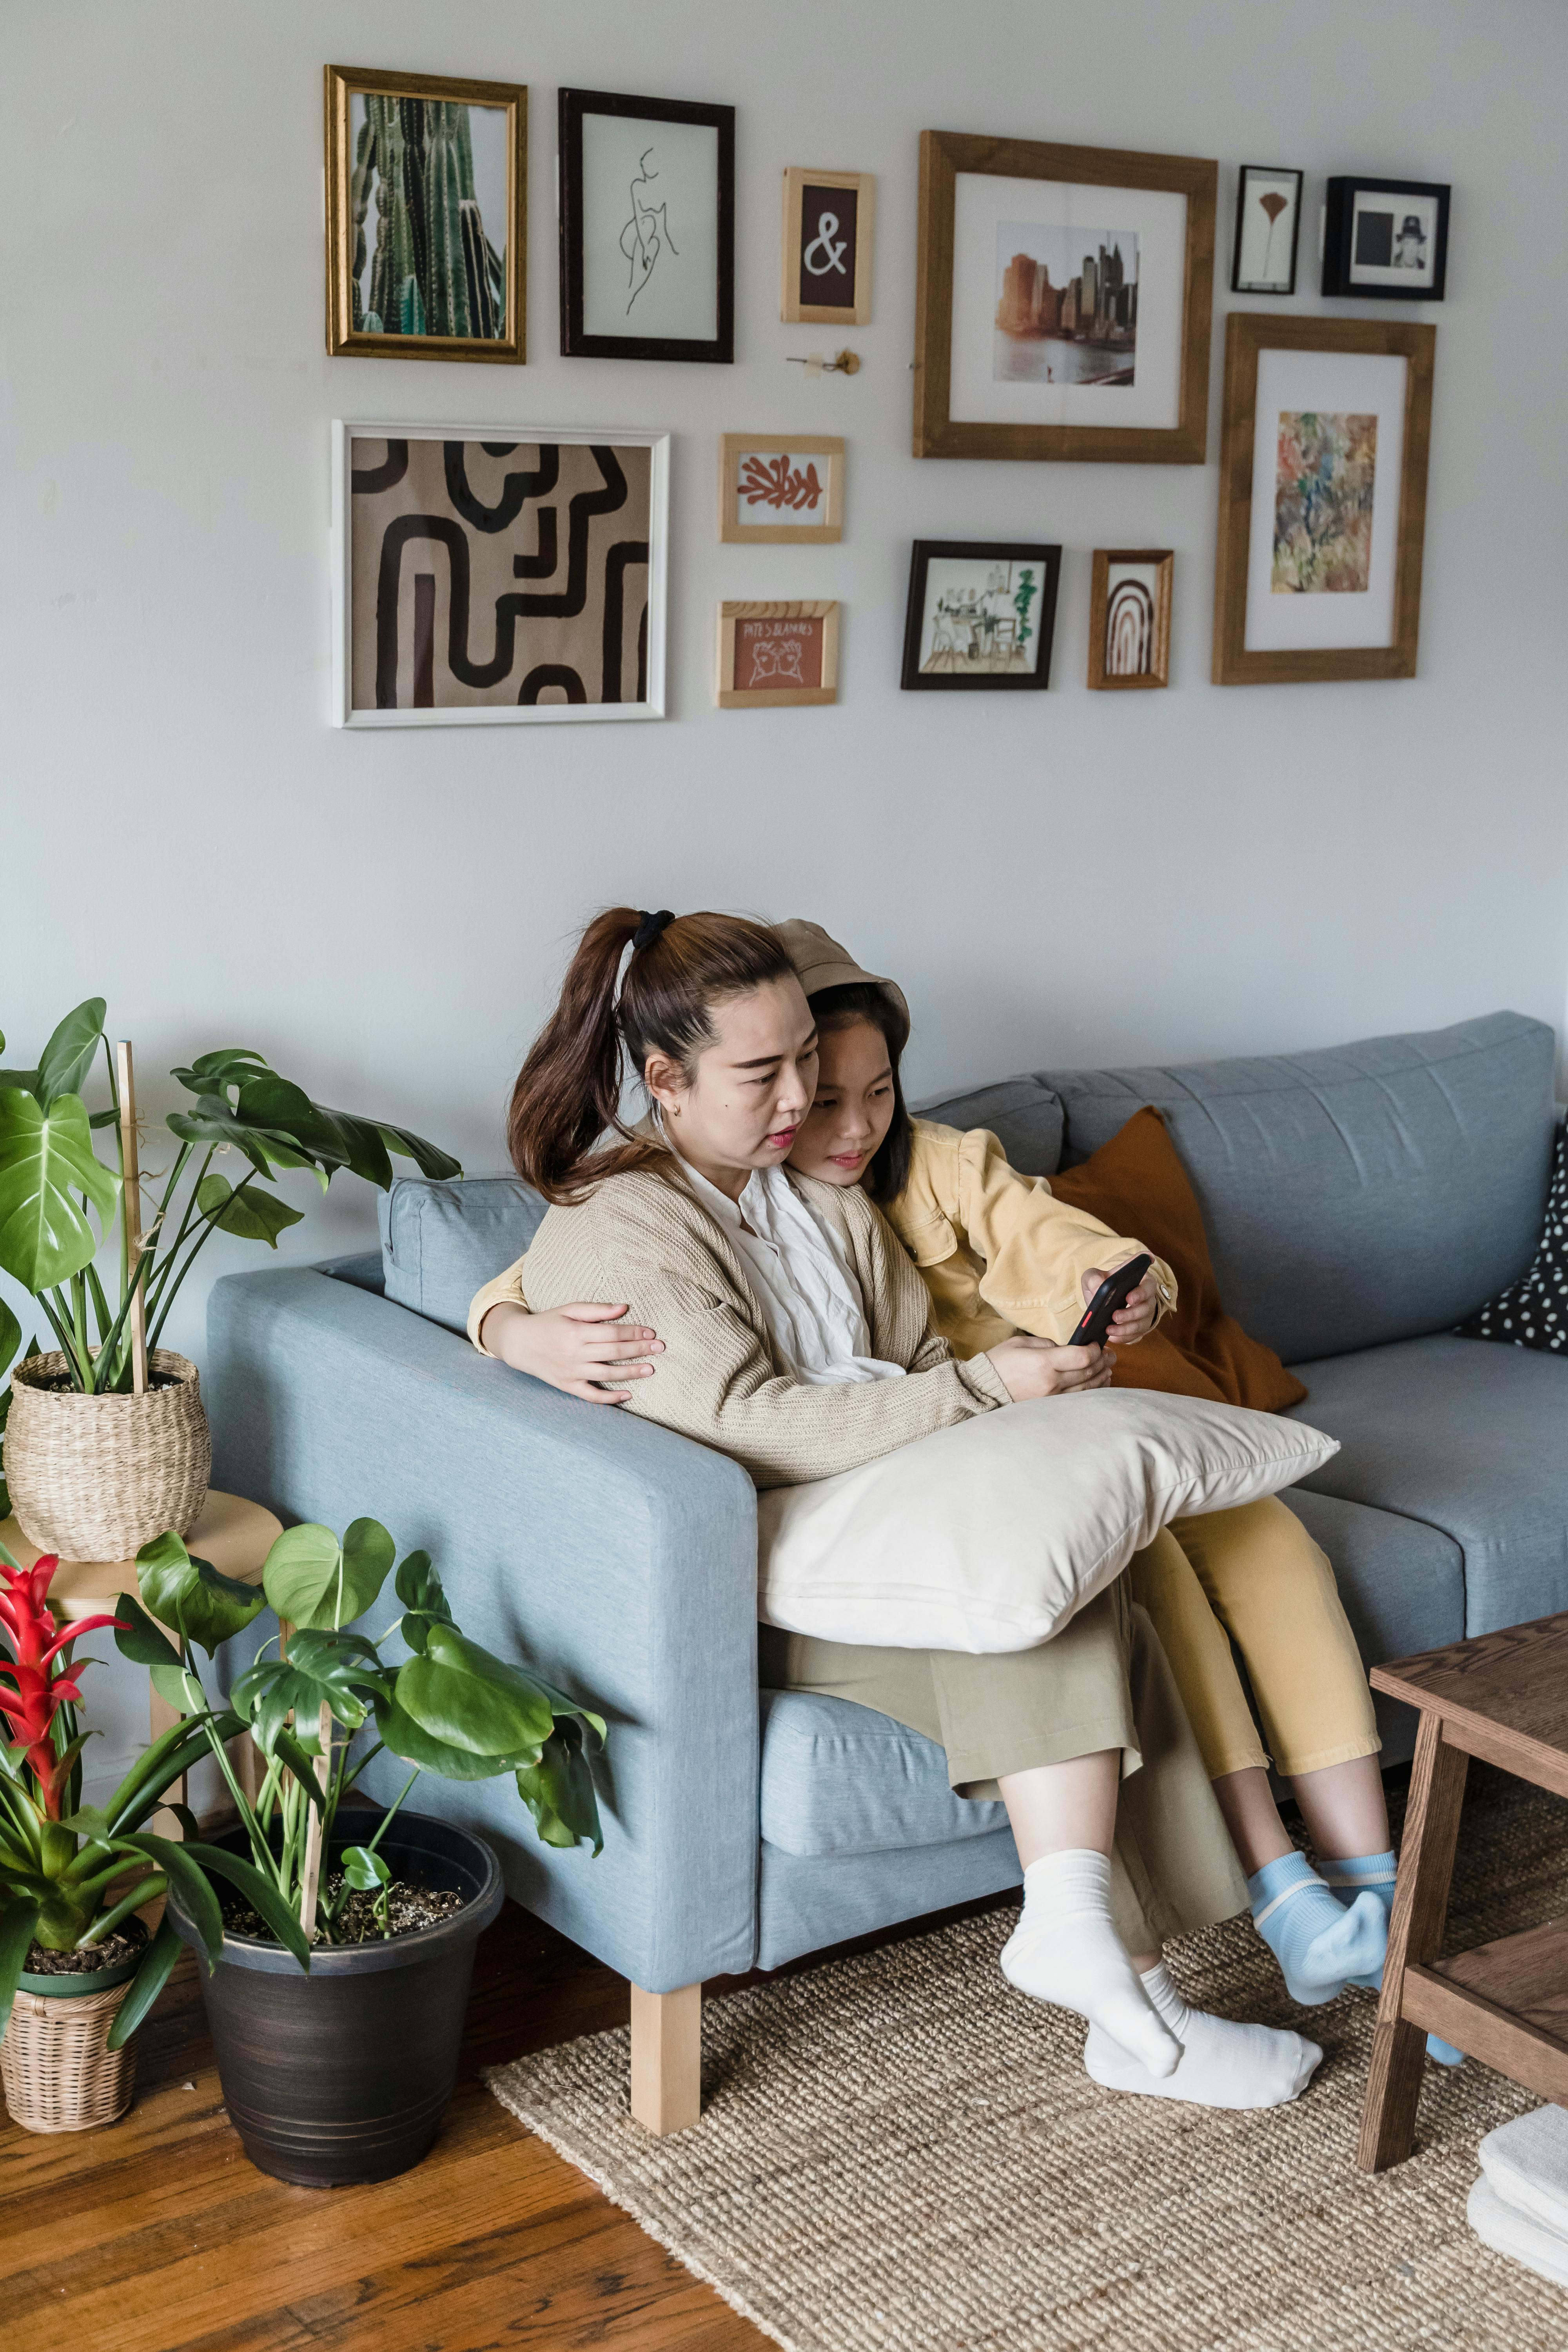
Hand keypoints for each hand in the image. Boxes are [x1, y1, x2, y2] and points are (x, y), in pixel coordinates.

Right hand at [481, 1300, 663, 1404]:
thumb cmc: (548, 1323)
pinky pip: (591, 1395)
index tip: (651, 1333)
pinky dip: (609, 1398)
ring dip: (630, 1372)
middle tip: (660, 1348)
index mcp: (576, 1331)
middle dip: (639, 1350)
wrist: (519, 1343)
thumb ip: (597, 1310)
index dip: (634, 1332)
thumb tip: (625, 1307)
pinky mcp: (567, 1385)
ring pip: (606, 1374)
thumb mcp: (569, 1309)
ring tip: (650, 1369)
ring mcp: (571, 1372)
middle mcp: (574, 1353)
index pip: (612, 1333)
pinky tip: (628, 1395)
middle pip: (613, 1352)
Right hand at [986, 1333, 1115, 1402]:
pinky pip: (1078, 1399)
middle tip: (1111, 1354)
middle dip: (1104, 1361)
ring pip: (1087, 1387)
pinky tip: (1098, 1384)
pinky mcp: (1050, 1407)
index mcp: (1044, 1362)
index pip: (1083, 1356)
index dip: (1095, 1350)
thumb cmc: (1000, 1363)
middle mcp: (1051, 1382)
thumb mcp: (1021, 1343)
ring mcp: (1052, 1397)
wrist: (983, 1390)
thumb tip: (1068, 1349)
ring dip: (1101, 1376)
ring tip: (1108, 1368)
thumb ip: (1048, 1344)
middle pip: (1089, 1371)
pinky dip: (1092, 1390)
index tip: (1097, 1345)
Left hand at [1083, 1260, 1159, 1346]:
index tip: (1129, 1298)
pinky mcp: (1139, 1328)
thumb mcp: (1094, 1276)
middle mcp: (1147, 1299)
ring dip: (1125, 1329)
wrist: (1103, 1299)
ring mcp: (1145, 1315)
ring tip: (1109, 1329)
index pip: (1148, 1285)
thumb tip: (1097, 1290)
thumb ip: (1093, 1279)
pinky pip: (1134, 1336)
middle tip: (1115, 1316)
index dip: (1141, 1293)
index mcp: (1141, 1280)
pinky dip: (1123, 1337)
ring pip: (1141, 1324)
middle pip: (1146, 1308)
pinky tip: (1111, 1337)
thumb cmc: (1103, 1283)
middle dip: (1130, 1314)